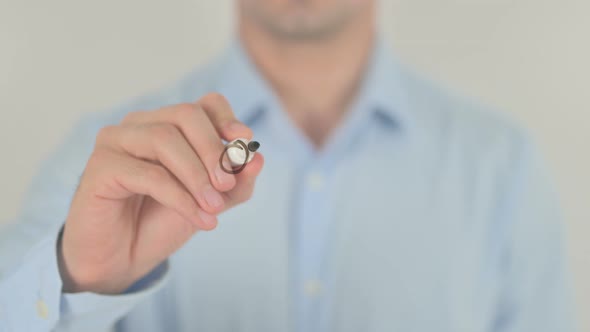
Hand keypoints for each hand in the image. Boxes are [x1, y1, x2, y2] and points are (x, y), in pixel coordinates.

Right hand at [58, 93, 263, 293]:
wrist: (122, 259)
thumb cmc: (163, 222)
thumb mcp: (211, 201)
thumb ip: (236, 182)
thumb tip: (258, 159)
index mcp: (168, 124)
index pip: (204, 104)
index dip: (227, 119)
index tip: (245, 142)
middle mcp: (140, 124)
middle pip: (186, 114)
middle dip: (213, 150)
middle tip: (227, 185)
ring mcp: (116, 141)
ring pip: (165, 139)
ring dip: (197, 176)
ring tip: (214, 208)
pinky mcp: (100, 166)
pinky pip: (149, 174)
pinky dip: (181, 198)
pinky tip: (200, 220)